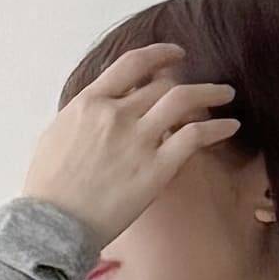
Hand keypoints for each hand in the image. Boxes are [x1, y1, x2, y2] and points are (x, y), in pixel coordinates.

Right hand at [21, 41, 239, 255]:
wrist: (53, 224)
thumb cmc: (48, 189)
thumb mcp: (56, 135)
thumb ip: (83, 116)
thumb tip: (97, 110)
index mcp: (91, 102)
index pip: (132, 64)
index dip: (159, 55)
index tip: (175, 55)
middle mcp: (117, 113)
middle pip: (162, 84)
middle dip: (186, 82)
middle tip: (204, 89)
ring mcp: (138, 139)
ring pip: (183, 100)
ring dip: (210, 94)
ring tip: (226, 95)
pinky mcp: (156, 169)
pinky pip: (194, 137)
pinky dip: (217, 128)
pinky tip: (230, 126)